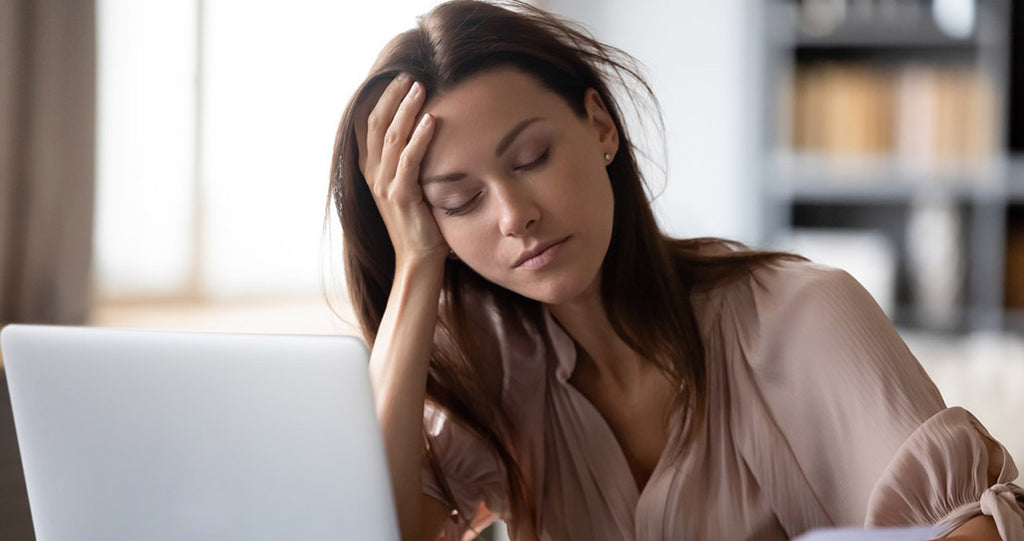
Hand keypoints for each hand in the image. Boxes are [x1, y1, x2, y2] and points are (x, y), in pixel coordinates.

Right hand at [355, 73, 445, 269]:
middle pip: (376, 124)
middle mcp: (373, 174)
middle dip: (392, 97)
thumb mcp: (407, 184)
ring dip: (406, 110)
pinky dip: (419, 138)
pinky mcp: (401, 196)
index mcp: (371, 169)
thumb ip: (406, 160)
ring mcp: (384, 185)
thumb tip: (421, 131)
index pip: (368, 125)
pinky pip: (408, 161)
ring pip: (391, 137)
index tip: (396, 78)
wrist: (417, 258)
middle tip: (409, 76)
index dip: (380, 99)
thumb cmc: (418, 221)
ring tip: (420, 88)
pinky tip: (431, 120)